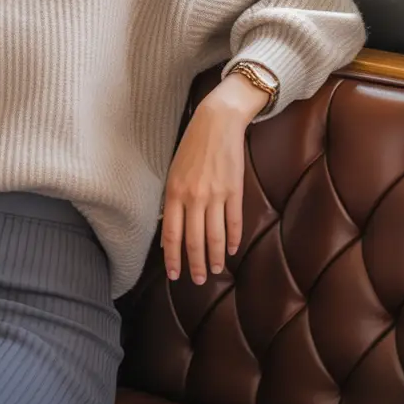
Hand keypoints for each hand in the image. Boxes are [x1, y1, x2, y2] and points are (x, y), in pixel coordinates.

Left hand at [161, 74, 267, 283]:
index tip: (174, 275)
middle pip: (194, 240)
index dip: (173, 258)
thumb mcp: (173, 173)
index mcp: (174, 193)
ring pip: (214, 236)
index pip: (172, 234)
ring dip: (214, 257)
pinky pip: (234, 221)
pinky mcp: (234, 191)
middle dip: (195, 264)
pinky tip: (230, 251)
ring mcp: (215, 195)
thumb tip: (169, 230)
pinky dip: (233, 239)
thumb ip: (172, 201)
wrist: (216, 123)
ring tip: (214, 271)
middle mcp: (193, 197)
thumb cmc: (191, 148)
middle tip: (197, 280)